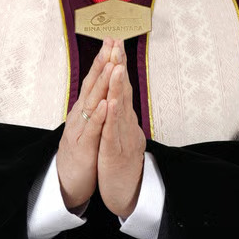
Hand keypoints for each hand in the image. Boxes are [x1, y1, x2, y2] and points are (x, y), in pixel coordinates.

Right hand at [56, 39, 118, 210]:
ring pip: (92, 103)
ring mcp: (79, 130)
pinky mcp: (82, 147)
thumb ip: (94, 107)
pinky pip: (92, 129)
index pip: (94, 80)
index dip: (103, 61)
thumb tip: (102, 87)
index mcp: (83, 110)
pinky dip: (99, 116)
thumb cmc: (82, 153)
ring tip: (111, 65)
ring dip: (101, 84)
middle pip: (91, 85)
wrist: (68, 182)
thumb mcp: (88, 126)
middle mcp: (79, 115)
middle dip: (102, 64)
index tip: (112, 41)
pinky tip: (106, 104)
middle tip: (111, 43)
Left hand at [96, 42, 145, 218]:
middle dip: (119, 68)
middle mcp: (127, 126)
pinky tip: (111, 103)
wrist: (127, 195)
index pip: (121, 88)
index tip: (114, 44)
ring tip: (116, 67)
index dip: (118, 66)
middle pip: (123, 92)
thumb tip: (120, 96)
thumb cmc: (121, 166)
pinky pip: (113, 133)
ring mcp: (123, 139)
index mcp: (125, 121)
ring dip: (118, 88)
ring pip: (120, 110)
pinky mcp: (116, 155)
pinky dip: (113, 117)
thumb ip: (121, 116)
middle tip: (117, 44)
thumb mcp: (120, 135)